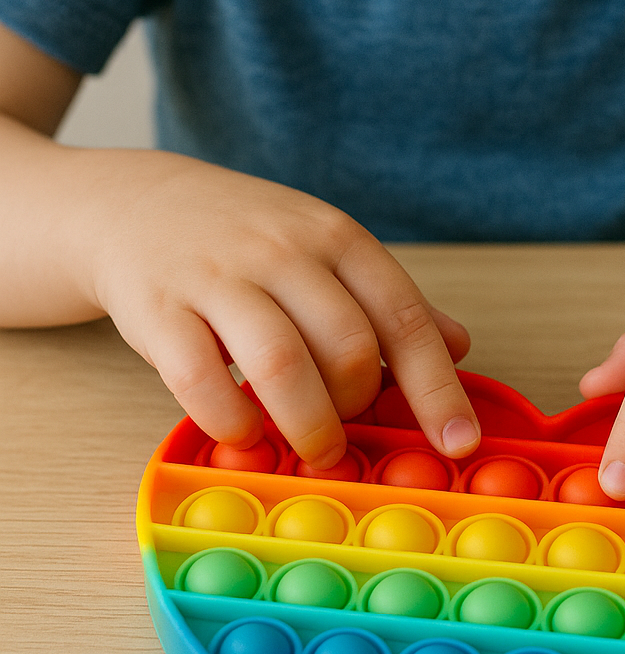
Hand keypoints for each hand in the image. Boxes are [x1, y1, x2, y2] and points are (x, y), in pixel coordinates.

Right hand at [78, 152, 478, 466]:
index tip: (459, 442)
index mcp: (337, 239)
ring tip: (311, 448)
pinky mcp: (159, 309)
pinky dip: (230, 420)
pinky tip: (243, 431)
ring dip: (307, 424)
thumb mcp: (325, 250)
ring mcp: (219, 277)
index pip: (404, 318)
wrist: (136, 204)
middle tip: (346, 431)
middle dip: (357, 407)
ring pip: (280, 363)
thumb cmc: (245, 240)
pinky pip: (200, 379)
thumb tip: (460, 346)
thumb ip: (386, 303)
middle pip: (348, 346)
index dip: (438, 389)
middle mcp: (283, 252)